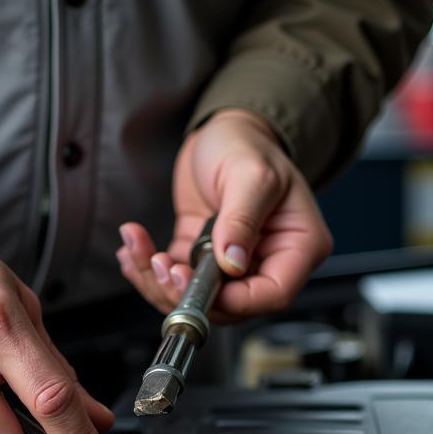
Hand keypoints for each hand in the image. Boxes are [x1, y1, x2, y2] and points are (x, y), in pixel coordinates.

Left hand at [116, 108, 331, 317]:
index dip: (234, 301)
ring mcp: (234, 263)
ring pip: (198, 297)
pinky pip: (177, 277)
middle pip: (230, 304)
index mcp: (298, 247)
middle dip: (187, 293)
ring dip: (160, 283)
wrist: (223, 129)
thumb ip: (242, 219)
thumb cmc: (248, 145)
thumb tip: (233, 262)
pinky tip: (134, 249)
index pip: (272, 294)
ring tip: (139, 251)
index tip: (199, 284)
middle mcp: (268, 261)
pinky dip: (149, 269)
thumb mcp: (250, 175)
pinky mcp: (204, 257)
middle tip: (160, 267)